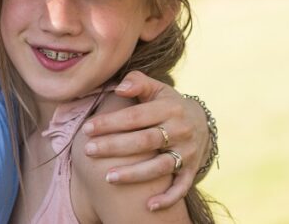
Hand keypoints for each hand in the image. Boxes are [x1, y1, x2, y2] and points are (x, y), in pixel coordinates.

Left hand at [80, 71, 209, 210]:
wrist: (201, 121)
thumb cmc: (166, 103)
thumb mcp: (156, 88)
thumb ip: (137, 82)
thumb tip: (120, 88)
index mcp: (169, 108)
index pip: (135, 117)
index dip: (111, 123)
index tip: (87, 128)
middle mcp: (180, 131)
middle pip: (144, 142)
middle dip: (114, 147)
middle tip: (88, 150)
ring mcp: (187, 152)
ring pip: (160, 166)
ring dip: (134, 174)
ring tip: (108, 177)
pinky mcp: (192, 169)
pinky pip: (182, 187)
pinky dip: (168, 198)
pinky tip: (149, 206)